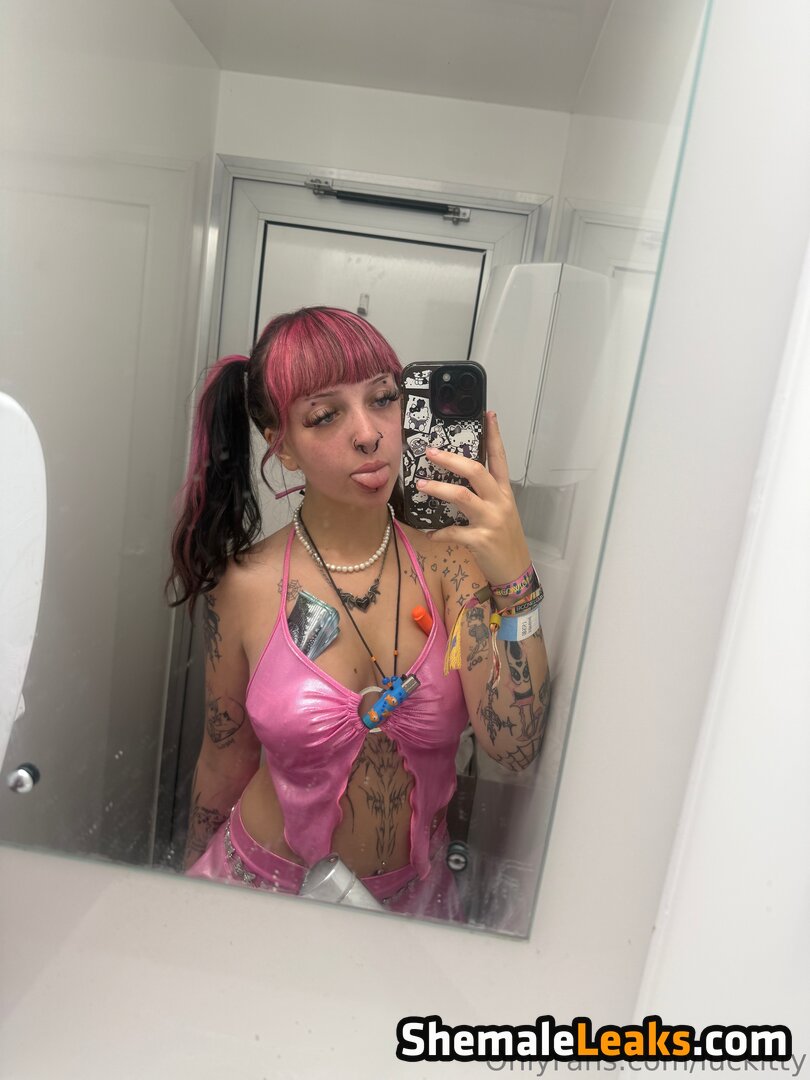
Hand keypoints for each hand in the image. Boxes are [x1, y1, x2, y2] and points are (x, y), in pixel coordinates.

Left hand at [417, 411, 530, 588]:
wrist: (516, 572)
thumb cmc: (505, 540)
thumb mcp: (501, 513)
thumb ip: (484, 496)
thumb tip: (457, 480)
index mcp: (504, 492)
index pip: (500, 458)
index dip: (494, 436)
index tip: (488, 414)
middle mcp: (499, 502)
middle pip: (476, 471)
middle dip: (451, 459)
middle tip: (430, 451)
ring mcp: (491, 520)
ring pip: (462, 497)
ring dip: (438, 488)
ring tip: (421, 484)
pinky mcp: (481, 540)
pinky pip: (454, 532)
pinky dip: (439, 533)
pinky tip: (429, 534)